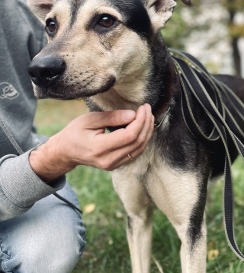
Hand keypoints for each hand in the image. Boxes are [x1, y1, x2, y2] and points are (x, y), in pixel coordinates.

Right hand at [29, 104, 153, 182]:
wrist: (66, 152)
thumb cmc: (75, 132)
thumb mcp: (89, 119)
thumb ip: (111, 117)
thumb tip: (133, 114)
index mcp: (99, 148)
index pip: (129, 136)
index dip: (140, 121)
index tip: (143, 107)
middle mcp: (108, 160)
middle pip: (137, 142)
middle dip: (146, 124)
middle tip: (147, 109)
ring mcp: (113, 165)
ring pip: (139, 149)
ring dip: (147, 131)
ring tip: (148, 116)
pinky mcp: (117, 165)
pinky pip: (136, 152)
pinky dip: (143, 139)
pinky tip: (144, 127)